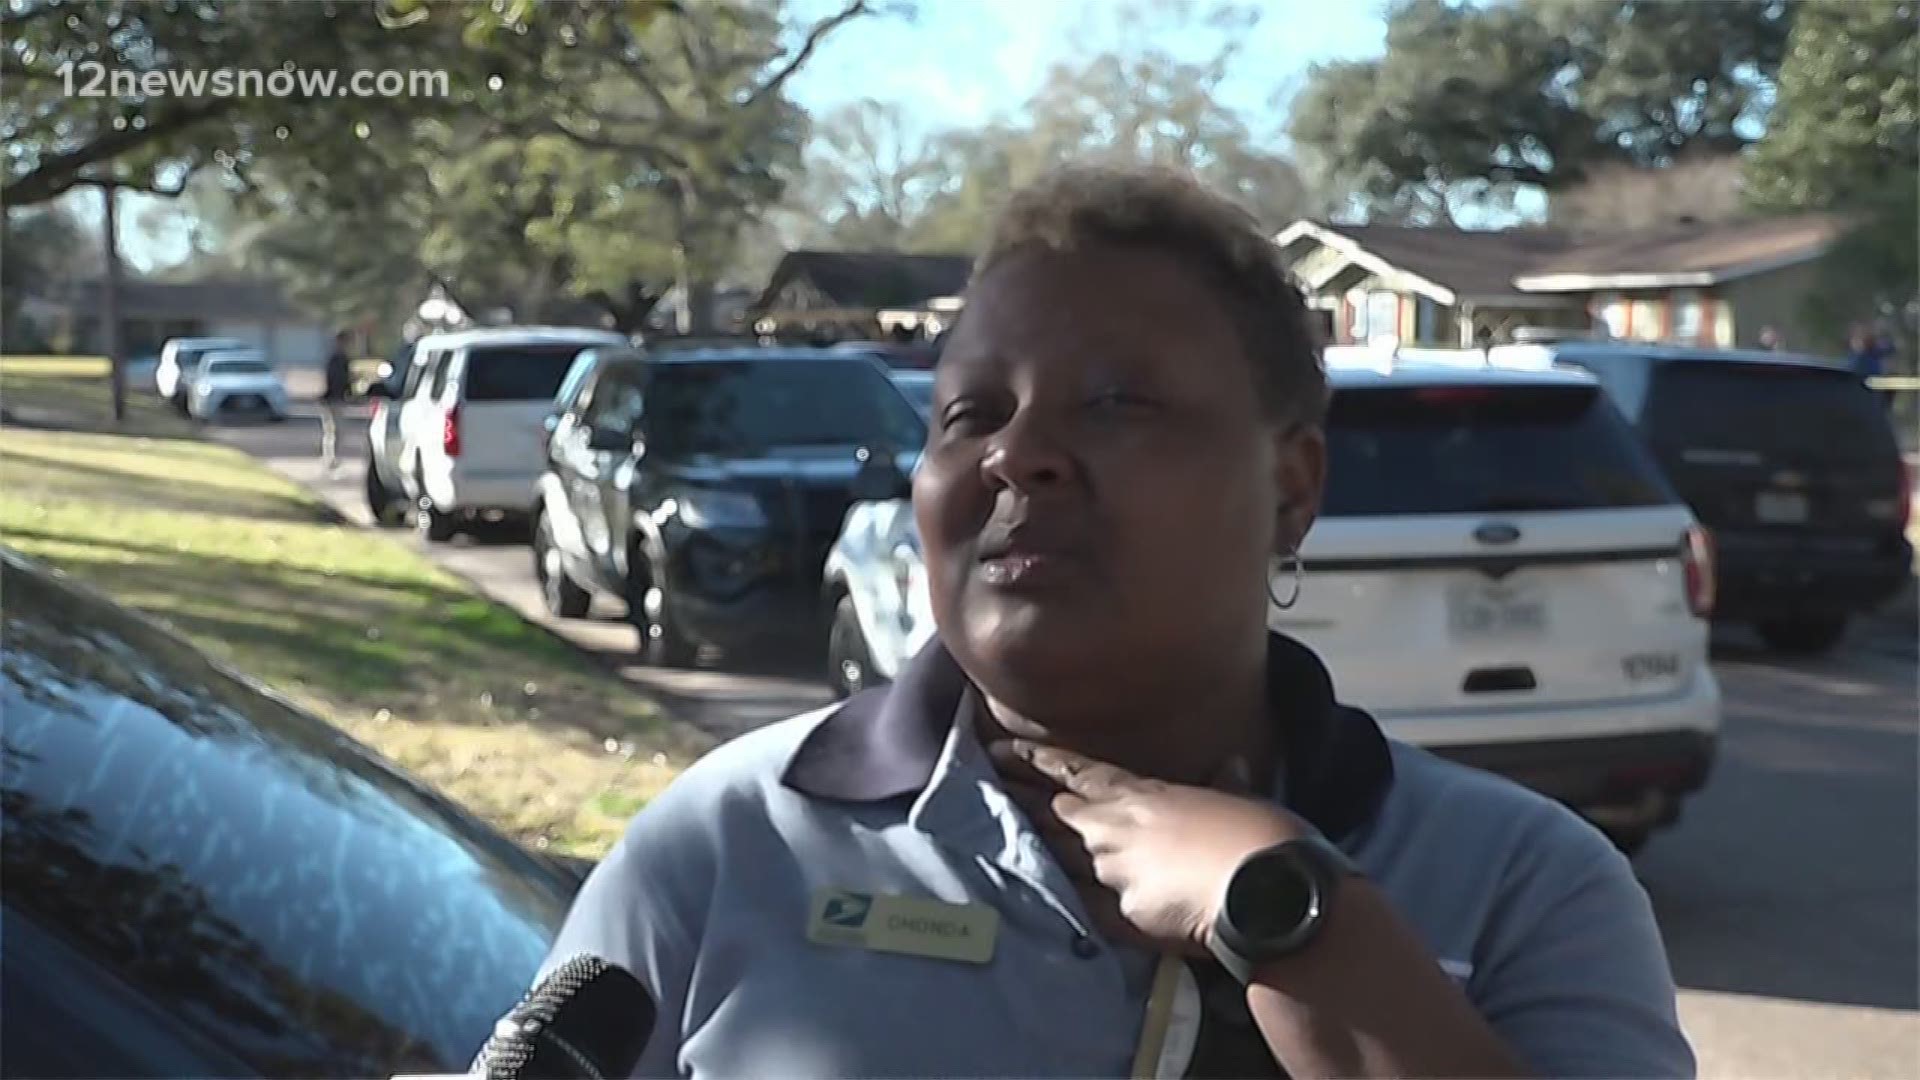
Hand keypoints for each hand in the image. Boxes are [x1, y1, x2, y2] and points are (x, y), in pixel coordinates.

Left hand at [987, 739, 1309, 955]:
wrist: (1261, 888)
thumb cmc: (1258, 836)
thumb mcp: (1241, 799)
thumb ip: (1226, 784)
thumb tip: (1231, 765)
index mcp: (1144, 794)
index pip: (1079, 772)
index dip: (1037, 761)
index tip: (1000, 749)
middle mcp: (1115, 828)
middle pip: (1051, 810)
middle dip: (1014, 794)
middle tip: (978, 780)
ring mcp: (1110, 872)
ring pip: (1052, 851)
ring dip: (1021, 838)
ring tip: (984, 825)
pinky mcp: (1116, 914)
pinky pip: (1074, 902)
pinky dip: (1050, 894)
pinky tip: (1022, 892)